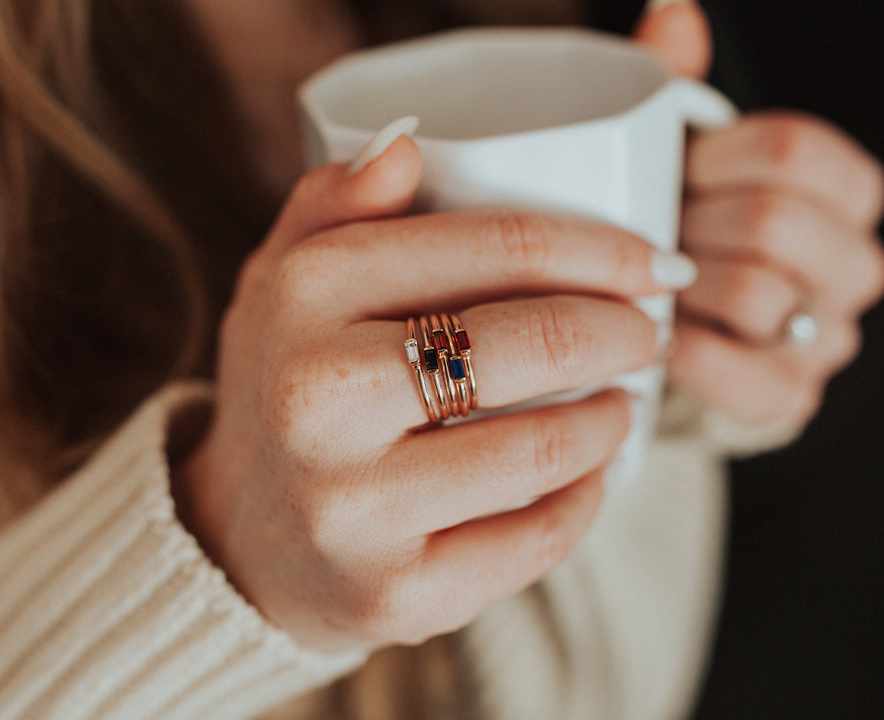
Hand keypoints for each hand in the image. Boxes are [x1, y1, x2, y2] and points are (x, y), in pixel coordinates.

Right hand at [179, 136, 695, 652]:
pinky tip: (587, 477)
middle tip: (647, 332)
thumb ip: (335, 201)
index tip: (649, 262)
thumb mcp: (283, 280)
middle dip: (623, 331)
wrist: (235, 540)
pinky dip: (585, 501)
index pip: (497, 247)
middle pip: (535, 343)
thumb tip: (408, 142)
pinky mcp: (394, 594)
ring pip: (547, 448)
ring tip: (619, 404)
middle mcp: (318, 399)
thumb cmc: (285, 388)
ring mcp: (353, 507)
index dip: (601, 248)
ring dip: (612, 419)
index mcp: (302, 297)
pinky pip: (536, 541)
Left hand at [671, 112, 883, 425]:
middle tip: (657, 235)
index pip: (793, 152)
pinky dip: (684, 347)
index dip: (715, 159)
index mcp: (844, 196)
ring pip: (752, 294)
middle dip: (691, 225)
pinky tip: (662, 332)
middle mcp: (853, 267)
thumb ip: (684, 91)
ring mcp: (827, 337)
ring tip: (657, 285)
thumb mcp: (689, 162)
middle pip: (770, 221)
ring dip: (682, 287)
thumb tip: (674, 20)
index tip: (678, 172)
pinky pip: (735, 370)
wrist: (687, 337)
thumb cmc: (688, 236)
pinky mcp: (788, 397)